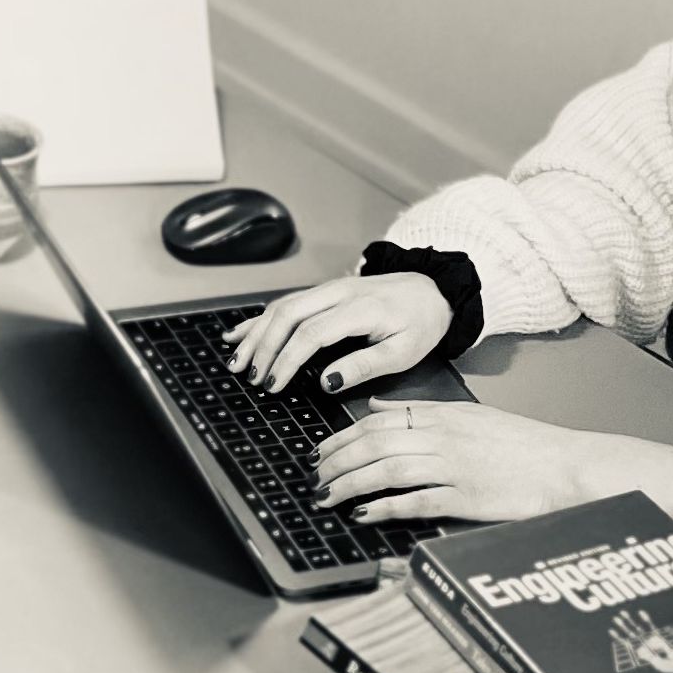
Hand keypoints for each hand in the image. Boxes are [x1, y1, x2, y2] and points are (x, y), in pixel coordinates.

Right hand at [222, 273, 451, 394]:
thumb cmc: (421, 323)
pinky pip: (287, 301)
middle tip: (251, 377)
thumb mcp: (404, 352)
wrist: (435, 290)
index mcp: (361, 309)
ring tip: (236, 360)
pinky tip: (240, 333)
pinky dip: (261, 318)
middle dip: (264, 347)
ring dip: (256, 333)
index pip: (312, 333)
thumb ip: (365, 366)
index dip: (287, 360)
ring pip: (282, 306)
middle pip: (289, 315)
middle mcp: (339, 293)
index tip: (273, 384)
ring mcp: (330, 288)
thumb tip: (325, 382)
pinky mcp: (326, 291)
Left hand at [311, 399, 672, 527]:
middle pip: (373, 444)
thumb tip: (379, 406)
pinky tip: (363, 512)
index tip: (321, 451)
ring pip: (384, 469)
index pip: (379, 421)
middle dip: (335, 461)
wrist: (567, 467)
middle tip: (315, 476)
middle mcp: (444, 437)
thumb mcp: (472, 416)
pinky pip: (412, 501)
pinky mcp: (463, 498)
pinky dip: (382, 505)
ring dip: (348, 483)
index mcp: (446, 415)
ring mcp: (452, 467)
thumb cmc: (525, 446)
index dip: (342, 436)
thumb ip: (424, 411)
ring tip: (326, 496)